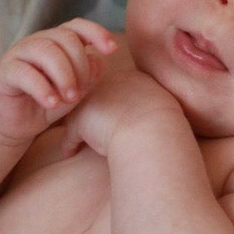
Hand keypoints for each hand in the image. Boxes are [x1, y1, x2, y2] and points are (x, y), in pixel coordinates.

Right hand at [0, 20, 116, 144]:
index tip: (111, 50)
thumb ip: (88, 76)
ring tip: (69, 99)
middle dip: (80, 65)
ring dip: (64, 75)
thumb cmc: (47, 102)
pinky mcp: (4, 73)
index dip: (96, 32)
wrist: (15, 124)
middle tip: (80, 92)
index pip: (77, 26)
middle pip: (65, 38)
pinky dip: (42, 89)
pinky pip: (25, 73)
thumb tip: (98, 60)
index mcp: (56, 42)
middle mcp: (37, 42)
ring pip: (46, 51)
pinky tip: (52, 103)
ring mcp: (19, 55)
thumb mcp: (74, 91)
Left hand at [59, 66, 184, 158]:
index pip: (116, 89)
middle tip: (89, 127)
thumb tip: (159, 116)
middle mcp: (107, 84)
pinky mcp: (80, 121)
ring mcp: (91, 101)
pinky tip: (69, 154)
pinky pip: (71, 135)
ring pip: (80, 114)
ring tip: (73, 143)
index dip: (113, 104)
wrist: (151, 131)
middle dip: (92, 111)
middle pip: (95, 97)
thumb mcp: (164, 108)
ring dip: (77, 128)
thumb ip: (154, 107)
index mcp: (131, 79)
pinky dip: (69, 146)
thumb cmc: (164, 126)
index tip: (113, 117)